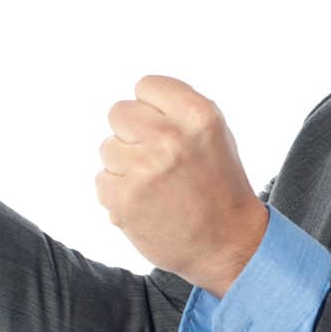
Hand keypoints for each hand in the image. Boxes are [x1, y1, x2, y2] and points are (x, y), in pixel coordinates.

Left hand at [96, 75, 267, 295]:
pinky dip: (118, 194)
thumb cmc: (220, 188)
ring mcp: (145, 168)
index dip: (152, 110)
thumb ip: (178, 112)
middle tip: (155, 160)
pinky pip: (102, 181)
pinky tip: (146, 205)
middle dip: (132, 135)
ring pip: (107, 148)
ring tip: (155, 186)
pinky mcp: (125, 198)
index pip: (147, 86)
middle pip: (119, 113)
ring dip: (124, 167)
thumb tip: (138, 102)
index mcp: (198, 115)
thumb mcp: (215, 136)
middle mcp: (171, 137)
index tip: (163, 131)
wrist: (228, 245)